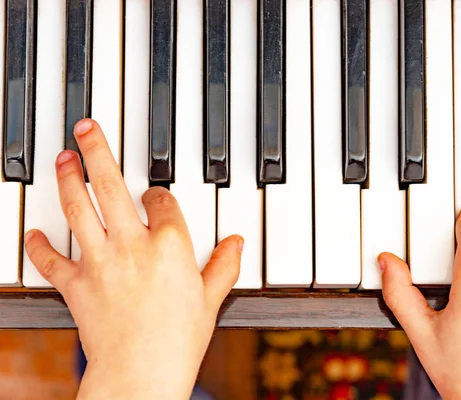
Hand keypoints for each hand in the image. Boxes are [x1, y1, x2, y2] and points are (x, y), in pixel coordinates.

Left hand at [24, 119, 241, 398]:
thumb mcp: (211, 299)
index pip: (160, 201)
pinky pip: (52, 259)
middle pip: (109, 186)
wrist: (142, 373)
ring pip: (78, 209)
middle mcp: (132, 245)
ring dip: (67, 180)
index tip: (153, 193)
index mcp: (170, 244)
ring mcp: (100, 262)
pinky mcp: (76, 284)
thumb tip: (237, 244)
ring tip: (63, 159)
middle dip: (96, 152)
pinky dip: (40, 244)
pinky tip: (35, 232)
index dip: (157, 193)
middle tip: (86, 130)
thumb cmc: (179, 339)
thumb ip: (224, 265)